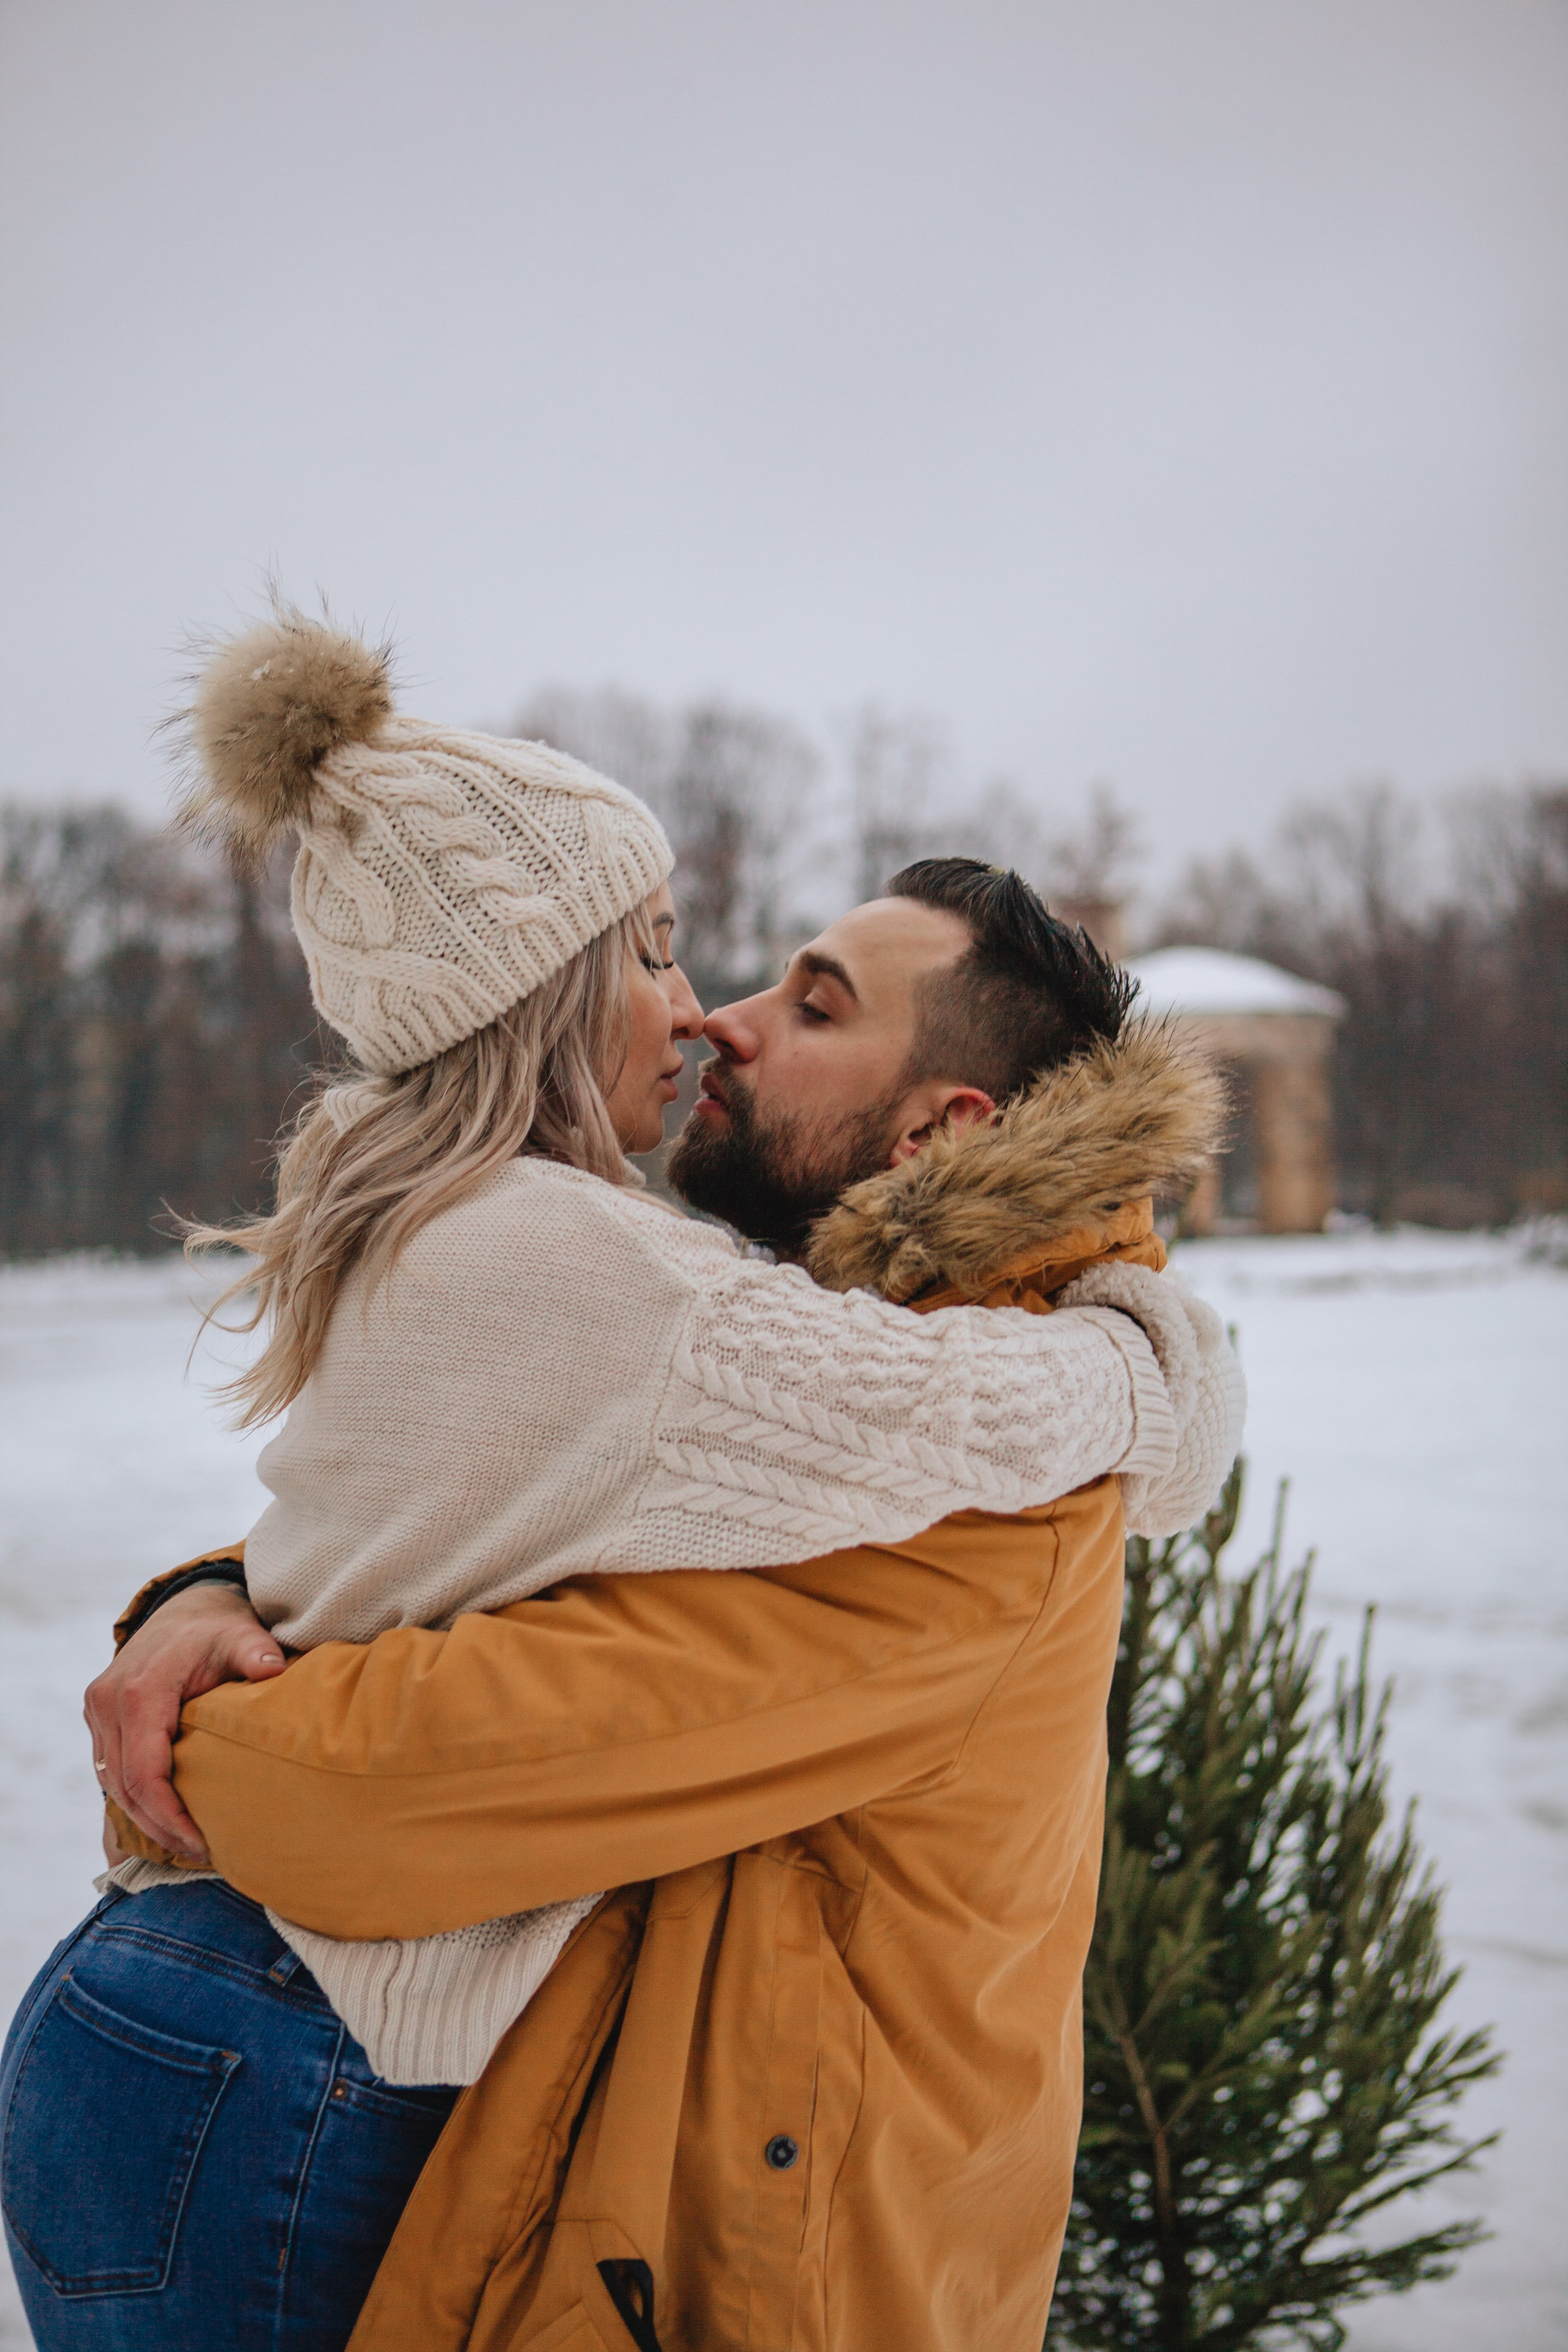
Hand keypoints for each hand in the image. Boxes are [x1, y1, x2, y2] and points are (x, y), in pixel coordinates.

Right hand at [85, 1583, 285, 1863]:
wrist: (185, 1609)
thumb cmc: (216, 1629)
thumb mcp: (240, 1634)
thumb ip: (256, 1651)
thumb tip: (274, 1670)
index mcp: (139, 1691)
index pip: (144, 1772)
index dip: (169, 1815)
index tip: (201, 1841)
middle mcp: (108, 1703)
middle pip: (125, 1788)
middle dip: (160, 1827)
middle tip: (200, 1852)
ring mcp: (98, 1712)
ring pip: (113, 1785)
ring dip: (145, 1818)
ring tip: (187, 1842)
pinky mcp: (100, 1719)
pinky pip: (110, 1772)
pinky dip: (135, 1799)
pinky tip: (165, 1819)